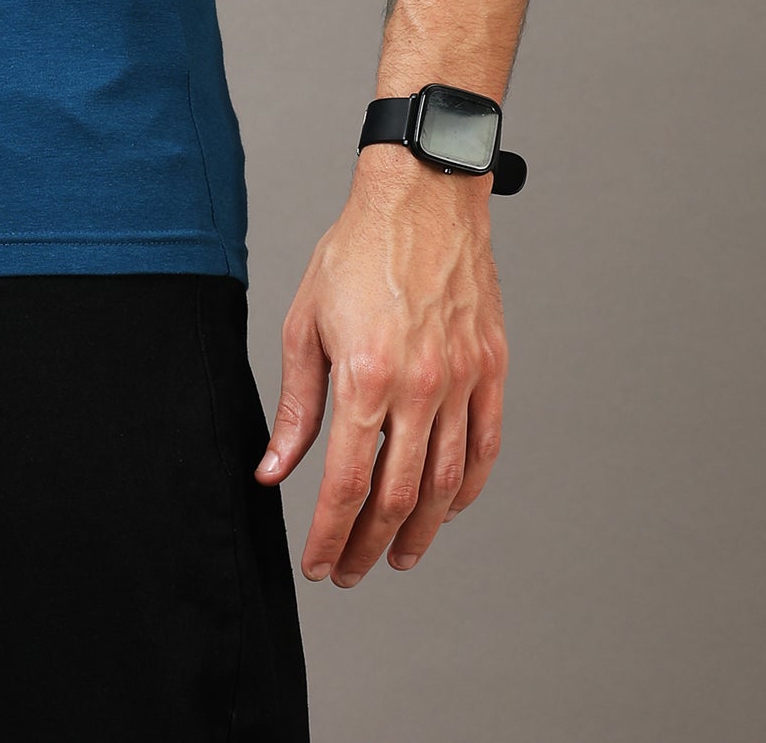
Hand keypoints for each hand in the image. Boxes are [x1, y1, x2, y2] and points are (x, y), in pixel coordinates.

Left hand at [255, 144, 507, 584]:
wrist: (421, 196)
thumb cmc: (357, 250)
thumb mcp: (305, 323)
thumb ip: (295, 406)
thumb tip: (273, 469)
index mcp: (365, 376)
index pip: (346, 484)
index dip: (329, 535)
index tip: (318, 563)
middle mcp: (420, 386)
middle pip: (397, 497)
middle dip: (368, 546)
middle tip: (350, 570)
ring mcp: (462, 379)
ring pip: (445, 484)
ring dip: (420, 532)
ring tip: (397, 556)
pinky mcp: (492, 368)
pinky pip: (485, 447)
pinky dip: (466, 489)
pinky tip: (446, 508)